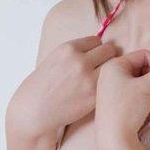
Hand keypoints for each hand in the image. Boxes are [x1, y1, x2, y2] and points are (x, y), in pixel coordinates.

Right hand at [5, 34, 120, 142]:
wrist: (35, 109)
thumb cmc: (44, 85)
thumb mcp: (55, 59)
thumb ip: (75, 52)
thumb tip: (99, 47)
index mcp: (68, 49)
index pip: (96, 40)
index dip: (96, 49)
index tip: (92, 59)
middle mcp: (79, 61)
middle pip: (109, 50)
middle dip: (106, 58)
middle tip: (100, 69)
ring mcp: (88, 79)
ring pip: (114, 66)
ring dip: (110, 72)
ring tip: (102, 80)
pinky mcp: (94, 96)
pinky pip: (110, 84)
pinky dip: (108, 86)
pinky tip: (100, 91)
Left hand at [94, 48, 149, 149]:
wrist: (113, 139)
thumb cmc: (128, 109)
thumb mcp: (148, 87)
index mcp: (114, 65)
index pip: (143, 54)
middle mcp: (108, 73)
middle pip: (139, 65)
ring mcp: (108, 87)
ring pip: (136, 77)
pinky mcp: (111, 100)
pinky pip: (130, 87)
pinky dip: (142, 90)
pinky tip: (147, 100)